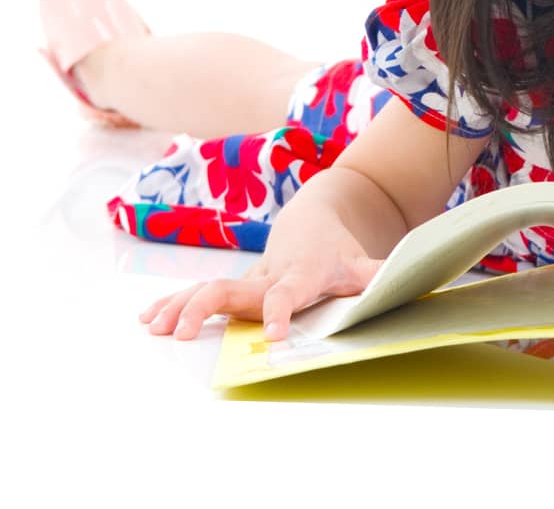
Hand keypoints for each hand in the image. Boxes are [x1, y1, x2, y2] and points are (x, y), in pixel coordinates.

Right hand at [138, 233, 384, 341]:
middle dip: (204, 309)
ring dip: (180, 308)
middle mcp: (267, 277)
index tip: (271, 337)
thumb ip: (379, 275)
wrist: (317, 216)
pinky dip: (172, 303)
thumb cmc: (340, 251)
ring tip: (154, 327)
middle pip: (231, 290)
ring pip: (208, 290)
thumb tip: (405, 279)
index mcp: (300, 275)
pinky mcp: (235, 285)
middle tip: (182, 333)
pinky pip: (199, 294)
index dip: (279, 313)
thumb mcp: (363, 264)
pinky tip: (148, 318)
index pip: (288, 294)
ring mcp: (247, 280)